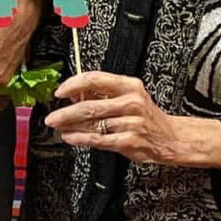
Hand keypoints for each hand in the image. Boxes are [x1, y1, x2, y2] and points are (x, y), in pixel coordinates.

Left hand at [45, 72, 183, 165]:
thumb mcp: (127, 95)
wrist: (169, 137)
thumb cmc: (145, 115)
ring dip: (71, 126)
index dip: (74, 84)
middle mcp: (130, 101)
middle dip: (66, 111)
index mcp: (128, 85)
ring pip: (93, 123)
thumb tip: (74, 93)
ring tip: (58, 126)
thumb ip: (102, 93)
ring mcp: (131, 122)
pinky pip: (100, 139)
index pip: (95, 79)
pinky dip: (82, 139)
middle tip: (51, 116)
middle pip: (91, 104)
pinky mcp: (129, 141)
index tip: (60, 91)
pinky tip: (71, 138)